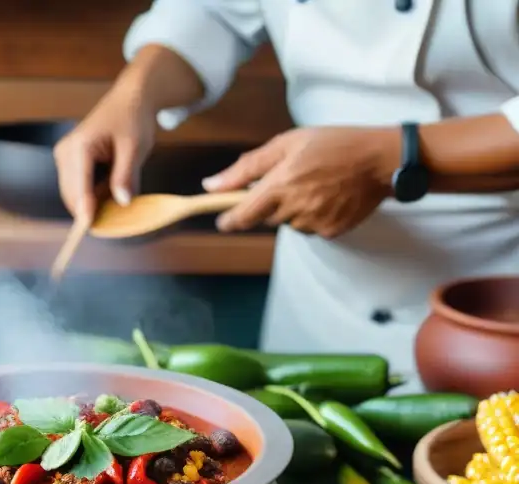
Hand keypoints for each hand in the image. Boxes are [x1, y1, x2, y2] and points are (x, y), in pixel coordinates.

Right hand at [53, 83, 156, 223]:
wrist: (128, 99)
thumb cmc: (132, 119)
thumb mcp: (135, 147)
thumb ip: (126, 176)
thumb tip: (122, 202)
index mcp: (80, 146)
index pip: (80, 185)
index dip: (85, 209)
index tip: (89, 228)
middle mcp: (65, 151)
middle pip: (71, 194)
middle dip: (90, 209)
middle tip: (116, 220)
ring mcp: (63, 156)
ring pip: (72, 194)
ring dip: (92, 202)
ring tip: (116, 193)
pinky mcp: (67, 161)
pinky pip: (76, 187)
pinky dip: (91, 195)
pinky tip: (109, 187)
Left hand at [205, 126, 398, 238]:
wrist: (380, 159)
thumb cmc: (333, 144)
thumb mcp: (286, 144)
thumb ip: (246, 167)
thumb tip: (211, 185)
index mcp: (279, 185)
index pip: (242, 216)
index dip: (229, 220)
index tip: (223, 220)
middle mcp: (294, 208)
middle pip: (266, 218)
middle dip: (271, 204)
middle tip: (293, 181)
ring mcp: (313, 222)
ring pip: (289, 224)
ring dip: (293, 210)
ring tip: (315, 185)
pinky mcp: (330, 231)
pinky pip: (311, 229)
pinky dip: (314, 216)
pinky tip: (329, 197)